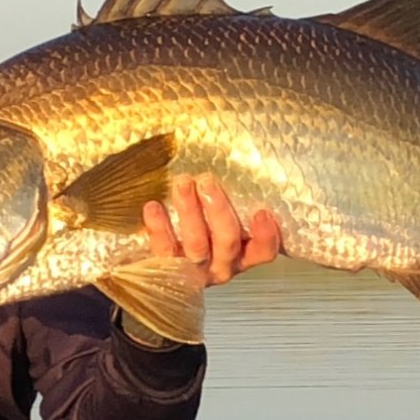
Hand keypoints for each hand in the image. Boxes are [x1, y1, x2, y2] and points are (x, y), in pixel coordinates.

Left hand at [143, 173, 280, 286]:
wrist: (164, 249)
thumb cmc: (204, 220)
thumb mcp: (224, 209)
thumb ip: (236, 194)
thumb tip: (242, 150)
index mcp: (244, 253)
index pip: (264, 251)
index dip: (266, 235)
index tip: (261, 211)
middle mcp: (222, 264)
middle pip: (227, 241)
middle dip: (218, 210)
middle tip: (207, 181)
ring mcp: (195, 269)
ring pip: (197, 244)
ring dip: (190, 212)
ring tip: (182, 183)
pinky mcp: (168, 268)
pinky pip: (164, 251)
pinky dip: (159, 229)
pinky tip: (153, 207)